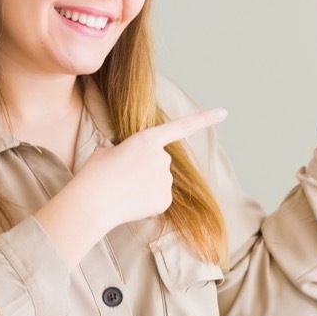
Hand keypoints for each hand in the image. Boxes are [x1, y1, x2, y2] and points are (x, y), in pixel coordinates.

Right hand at [36, 107, 226, 266]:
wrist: (92, 202)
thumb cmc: (95, 173)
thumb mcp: (109, 151)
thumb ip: (132, 152)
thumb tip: (137, 166)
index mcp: (147, 139)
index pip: (181, 127)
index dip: (204, 119)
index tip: (224, 112)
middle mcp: (162, 158)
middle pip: (160, 160)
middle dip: (145, 167)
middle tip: (121, 175)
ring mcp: (166, 180)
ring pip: (159, 180)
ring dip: (144, 184)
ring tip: (123, 189)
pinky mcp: (165, 200)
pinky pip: (159, 198)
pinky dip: (147, 201)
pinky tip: (131, 202)